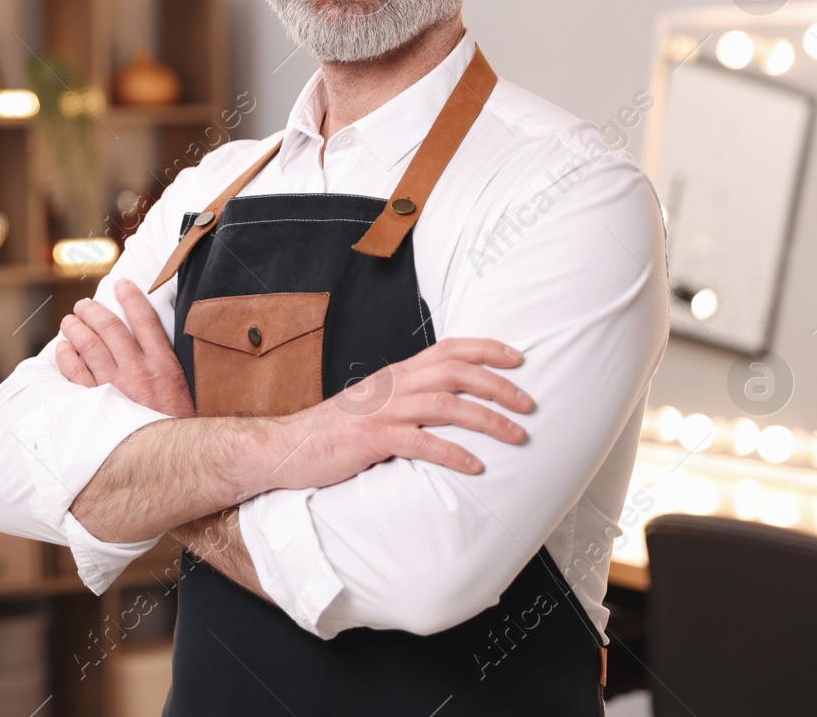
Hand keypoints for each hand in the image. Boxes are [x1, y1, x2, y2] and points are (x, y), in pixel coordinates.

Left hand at [56, 278, 196, 417]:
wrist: (174, 462)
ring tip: (70, 320)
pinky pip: (75, 375)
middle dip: (94, 311)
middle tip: (84, 305)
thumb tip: (155, 340)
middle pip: (110, 330)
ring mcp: (115, 390)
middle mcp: (138, 374)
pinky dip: (66, 358)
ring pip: (89, 347)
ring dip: (76, 329)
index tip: (121, 284)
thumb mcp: (185, 392)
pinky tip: (63, 349)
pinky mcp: (97, 407)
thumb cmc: (180, 427)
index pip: (145, 321)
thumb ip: (170, 366)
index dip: (132, 298)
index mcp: (164, 367)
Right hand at [267, 338, 532, 490]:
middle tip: (530, 404)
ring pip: (446, 404)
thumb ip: (409, 400)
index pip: (449, 349)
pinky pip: (420, 442)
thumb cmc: (335, 431)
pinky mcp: (371, 440)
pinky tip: (475, 466)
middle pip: (455, 372)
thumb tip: (451, 405)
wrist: (286, 447)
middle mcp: (393, 385)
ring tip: (517, 436)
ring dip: (487, 419)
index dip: (486, 349)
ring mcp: (382, 411)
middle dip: (498, 385)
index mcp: (397, 374)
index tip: (519, 358)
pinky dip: (452, 453)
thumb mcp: (376, 406)